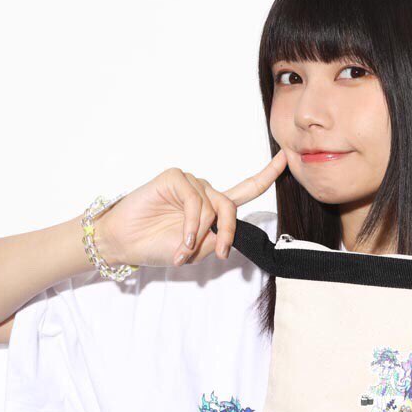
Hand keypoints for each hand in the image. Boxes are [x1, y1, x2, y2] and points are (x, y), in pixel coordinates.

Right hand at [94, 150, 286, 267]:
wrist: (125, 243)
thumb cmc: (158, 246)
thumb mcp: (197, 250)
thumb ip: (218, 237)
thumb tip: (230, 232)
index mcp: (213, 207)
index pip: (246, 189)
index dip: (267, 175)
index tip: (285, 160)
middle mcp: (204, 192)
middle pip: (231, 205)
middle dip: (228, 231)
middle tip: (220, 252)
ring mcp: (189, 183)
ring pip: (213, 206)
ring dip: (200, 233)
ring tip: (183, 248)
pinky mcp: (174, 178)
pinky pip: (196, 202)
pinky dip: (191, 225)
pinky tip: (181, 240)